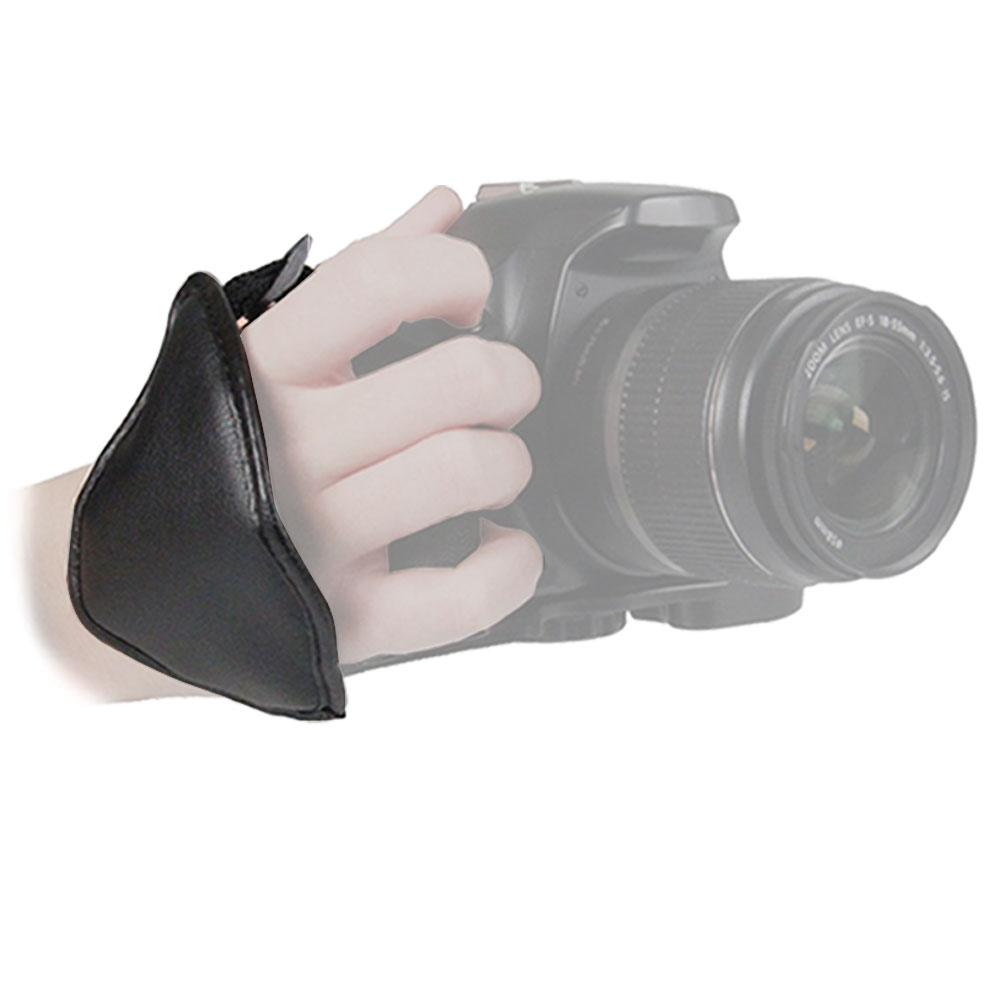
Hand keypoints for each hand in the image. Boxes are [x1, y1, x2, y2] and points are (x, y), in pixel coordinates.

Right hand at [241, 187, 543, 663]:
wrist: (120, 578)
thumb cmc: (204, 449)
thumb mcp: (264, 348)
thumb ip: (360, 276)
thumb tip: (443, 206)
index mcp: (265, 364)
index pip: (383, 278)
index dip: (457, 275)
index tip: (470, 302)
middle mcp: (287, 444)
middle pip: (457, 380)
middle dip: (510, 379)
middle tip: (501, 394)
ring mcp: (314, 537)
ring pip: (465, 472)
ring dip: (510, 464)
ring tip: (494, 469)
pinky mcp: (342, 618)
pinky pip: (459, 598)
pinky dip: (509, 569)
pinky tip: (501, 547)